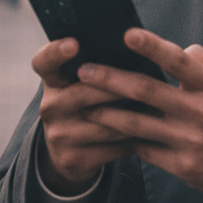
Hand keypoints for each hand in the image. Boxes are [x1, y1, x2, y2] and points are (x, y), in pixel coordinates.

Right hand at [32, 37, 137, 194]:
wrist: (67, 155)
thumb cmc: (84, 108)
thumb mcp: (79, 87)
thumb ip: (96, 69)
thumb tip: (134, 46)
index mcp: (52, 82)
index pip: (43, 62)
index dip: (55, 51)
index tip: (74, 43)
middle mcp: (50, 107)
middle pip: (83, 92)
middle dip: (116, 87)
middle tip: (146, 82)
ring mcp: (60, 136)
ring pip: (105, 123)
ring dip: (134, 115)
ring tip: (159, 107)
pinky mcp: (74, 159)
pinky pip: (112, 147)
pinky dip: (135, 138)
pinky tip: (152, 131)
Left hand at [78, 29, 202, 201]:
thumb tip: (178, 48)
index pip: (178, 60)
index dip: (152, 46)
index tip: (127, 33)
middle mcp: (198, 112)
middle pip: (146, 91)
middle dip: (110, 79)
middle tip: (84, 70)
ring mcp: (188, 141)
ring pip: (137, 124)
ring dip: (106, 113)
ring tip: (84, 104)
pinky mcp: (182, 166)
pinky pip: (145, 150)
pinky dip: (125, 140)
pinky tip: (107, 132)